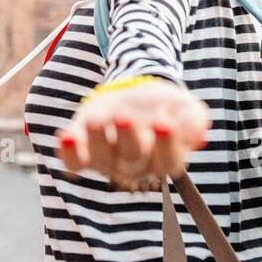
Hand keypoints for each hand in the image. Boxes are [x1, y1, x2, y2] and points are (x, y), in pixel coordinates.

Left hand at [55, 77, 208, 190]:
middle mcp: (135, 164)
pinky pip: (74, 162)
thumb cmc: (165, 107)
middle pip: (132, 159)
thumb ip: (194, 122)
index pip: (167, 159)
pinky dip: (69, 152)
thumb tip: (195, 134)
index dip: (166, 143)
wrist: (137, 97)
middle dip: (127, 137)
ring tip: (95, 119)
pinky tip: (65, 136)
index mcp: (165, 158)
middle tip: (123, 116)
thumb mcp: (187, 110)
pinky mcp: (84, 150)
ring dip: (97, 140)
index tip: (164, 122)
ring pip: (101, 159)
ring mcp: (108, 159)